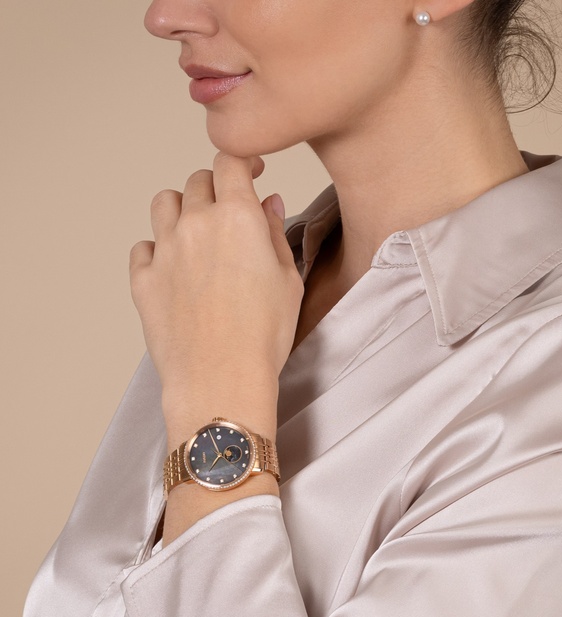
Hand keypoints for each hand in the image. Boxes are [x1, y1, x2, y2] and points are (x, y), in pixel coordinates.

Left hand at [128, 152, 303, 438]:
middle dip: (216, 188)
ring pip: (165, 204)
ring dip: (183, 209)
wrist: (222, 378)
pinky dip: (158, 249)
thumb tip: (268, 205)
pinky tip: (175, 267)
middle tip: (229, 211)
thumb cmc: (262, 337)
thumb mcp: (288, 280)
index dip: (244, 162)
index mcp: (236, 217)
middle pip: (198, 181)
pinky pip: (143, 248)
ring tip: (198, 234)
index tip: (251, 172)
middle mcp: (196, 224)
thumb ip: (275, 233)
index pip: (231, 162)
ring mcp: (164, 250)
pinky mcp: (143, 280)